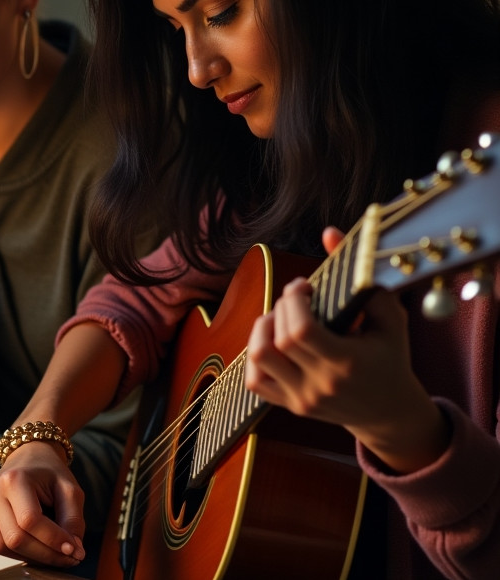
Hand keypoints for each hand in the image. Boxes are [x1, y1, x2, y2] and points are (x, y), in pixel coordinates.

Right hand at [0, 441, 84, 567]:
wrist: (29, 456)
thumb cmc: (51, 473)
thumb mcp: (70, 490)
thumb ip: (73, 521)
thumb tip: (73, 552)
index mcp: (14, 479)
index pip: (30, 521)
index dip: (53, 541)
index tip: (75, 551)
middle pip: (15, 539)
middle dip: (45, 554)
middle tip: (69, 557)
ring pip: (2, 548)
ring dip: (31, 558)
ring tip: (52, 553)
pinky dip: (17, 554)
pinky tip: (36, 548)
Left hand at [245, 227, 449, 472]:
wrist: (389, 413)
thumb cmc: (390, 358)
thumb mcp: (389, 317)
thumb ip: (362, 277)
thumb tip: (328, 233)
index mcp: (346, 363)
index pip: (300, 331)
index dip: (293, 301)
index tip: (304, 288)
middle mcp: (320, 384)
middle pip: (277, 340)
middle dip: (281, 307)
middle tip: (296, 299)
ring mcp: (302, 399)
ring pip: (258, 360)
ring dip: (261, 330)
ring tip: (280, 318)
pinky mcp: (290, 406)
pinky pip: (255, 381)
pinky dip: (257, 356)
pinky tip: (274, 342)